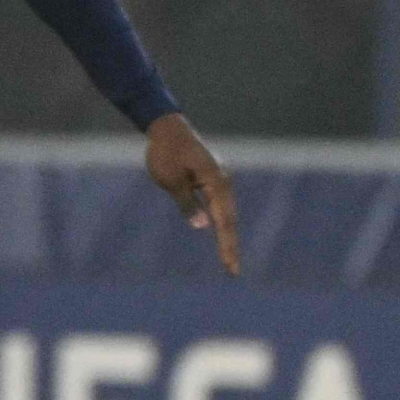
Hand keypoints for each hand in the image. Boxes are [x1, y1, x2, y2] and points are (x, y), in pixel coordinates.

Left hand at [146, 112, 239, 275]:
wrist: (167, 128)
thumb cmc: (166, 153)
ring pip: (226, 213)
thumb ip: (188, 204)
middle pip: (229, 220)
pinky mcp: (212, 179)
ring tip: (229, 259)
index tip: (231, 266)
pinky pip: (219, 205)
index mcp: (217, 183)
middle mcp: (224, 182)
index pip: (224, 221)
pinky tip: (222, 236)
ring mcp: (220, 180)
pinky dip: (221, 222)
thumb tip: (203, 226)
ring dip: (227, 235)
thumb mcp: (171, 181)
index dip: (227, 245)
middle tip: (233, 270)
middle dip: (230, 245)